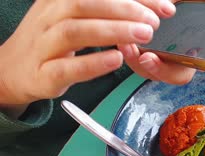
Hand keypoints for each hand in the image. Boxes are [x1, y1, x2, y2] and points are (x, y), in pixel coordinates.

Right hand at [0, 0, 194, 110]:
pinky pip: (67, 67)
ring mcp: (44, 45)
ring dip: (113, 30)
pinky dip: (93, 62)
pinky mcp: (44, 74)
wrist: (13, 70)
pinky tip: (117, 59)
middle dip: (125, 9)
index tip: (166, 6)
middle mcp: (49, 16)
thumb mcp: (73, 15)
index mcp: (60, 0)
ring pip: (75, 31)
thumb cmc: (53, 41)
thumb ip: (104, 9)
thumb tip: (147, 7)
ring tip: (144, 34)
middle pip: (85, 3)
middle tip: (155, 21)